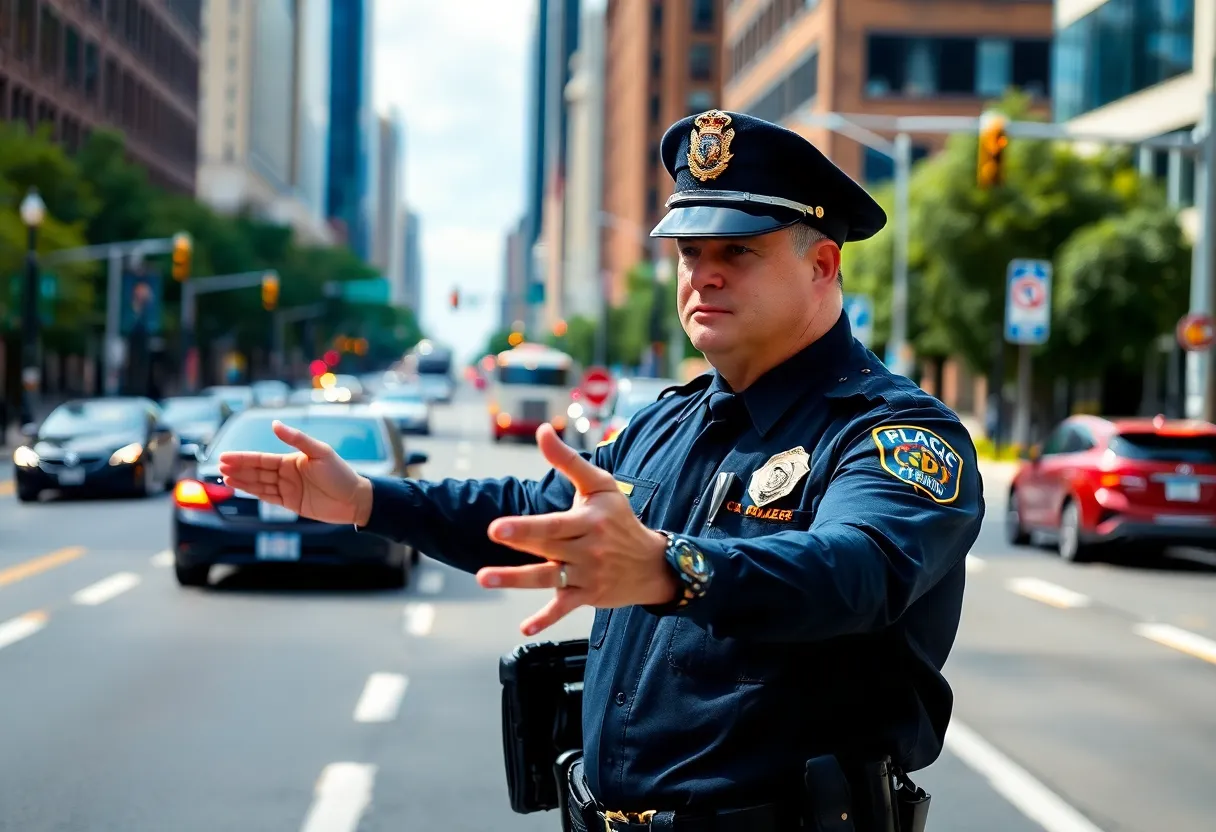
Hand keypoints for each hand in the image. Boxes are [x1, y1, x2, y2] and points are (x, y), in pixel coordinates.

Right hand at [217, 420, 373, 525]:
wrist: (355, 500)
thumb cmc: (340, 474)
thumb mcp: (320, 452)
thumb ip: (297, 439)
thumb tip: (274, 423)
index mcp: (292, 459)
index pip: (261, 459)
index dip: (243, 458)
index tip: (225, 457)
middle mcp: (287, 473)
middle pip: (257, 471)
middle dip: (238, 469)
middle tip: (218, 467)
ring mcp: (287, 488)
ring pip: (259, 484)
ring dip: (241, 480)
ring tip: (223, 477)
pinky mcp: (290, 503)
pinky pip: (267, 496)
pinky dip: (253, 492)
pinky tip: (239, 488)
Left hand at [476, 423, 677, 635]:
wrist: (654, 564)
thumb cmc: (621, 519)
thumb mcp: (601, 485)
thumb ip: (568, 460)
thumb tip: (542, 431)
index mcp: (589, 521)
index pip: (553, 524)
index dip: (526, 526)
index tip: (497, 527)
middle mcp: (587, 549)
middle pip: (547, 547)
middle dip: (519, 542)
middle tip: (491, 536)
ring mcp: (586, 575)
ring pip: (547, 578)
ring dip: (516, 579)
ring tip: (484, 577)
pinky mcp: (587, 596)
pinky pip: (563, 608)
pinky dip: (545, 619)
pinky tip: (525, 628)